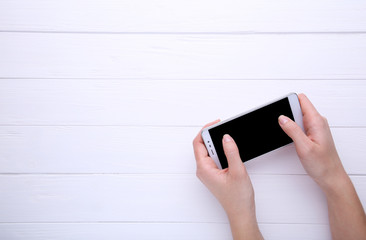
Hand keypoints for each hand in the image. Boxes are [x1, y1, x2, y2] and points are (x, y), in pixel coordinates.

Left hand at [193, 120, 262, 238]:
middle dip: (212, 135)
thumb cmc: (238, 198)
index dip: (205, 130)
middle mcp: (203, 170)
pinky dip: (220, 151)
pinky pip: (214, 157)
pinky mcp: (214, 174)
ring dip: (217, 143)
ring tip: (228, 138)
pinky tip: (229, 149)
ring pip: (209, 151)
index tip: (216, 123)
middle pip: (202, 146)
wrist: (241, 212)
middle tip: (224, 128)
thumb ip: (231, 152)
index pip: (198, 143)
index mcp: (204, 169)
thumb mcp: (237, 171)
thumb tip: (226, 137)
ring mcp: (208, 172)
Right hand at [278, 93, 345, 189]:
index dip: (289, 102)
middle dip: (288, 114)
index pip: (302, 100)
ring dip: (290, 124)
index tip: (281, 111)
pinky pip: (300, 126)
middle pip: (298, 107)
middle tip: (285, 128)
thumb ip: (292, 130)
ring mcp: (315, 127)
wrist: (330, 177)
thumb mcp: (304, 147)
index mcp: (317, 121)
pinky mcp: (312, 134)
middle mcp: (317, 122)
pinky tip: (294, 140)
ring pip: (298, 117)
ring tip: (291, 137)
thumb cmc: (322, 164)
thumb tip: (282, 118)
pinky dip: (293, 130)